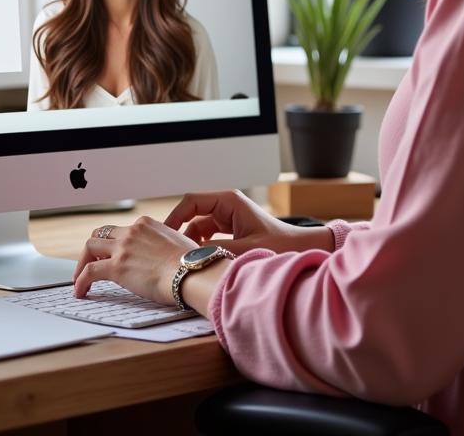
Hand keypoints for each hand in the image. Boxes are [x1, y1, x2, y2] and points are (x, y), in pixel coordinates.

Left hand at [72, 215, 196, 302]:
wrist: (190, 272)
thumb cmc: (192, 263)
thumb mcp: (179, 243)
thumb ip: (166, 244)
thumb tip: (168, 255)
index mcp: (146, 224)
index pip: (122, 230)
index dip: (115, 243)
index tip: (114, 254)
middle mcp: (132, 231)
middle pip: (102, 233)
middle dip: (94, 248)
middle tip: (93, 262)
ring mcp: (123, 247)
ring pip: (90, 246)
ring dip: (82, 261)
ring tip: (80, 277)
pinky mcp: (116, 267)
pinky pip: (89, 271)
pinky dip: (80, 281)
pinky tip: (80, 291)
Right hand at [165, 189, 333, 254]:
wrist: (300, 249)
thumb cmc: (280, 244)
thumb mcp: (244, 249)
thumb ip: (216, 251)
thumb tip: (190, 256)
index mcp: (228, 201)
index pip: (190, 201)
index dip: (174, 217)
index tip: (163, 235)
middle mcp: (225, 205)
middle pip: (191, 214)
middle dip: (179, 232)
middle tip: (167, 252)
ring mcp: (227, 216)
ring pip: (197, 227)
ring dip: (191, 243)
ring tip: (182, 261)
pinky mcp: (229, 229)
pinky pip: (206, 235)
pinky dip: (200, 247)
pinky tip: (198, 263)